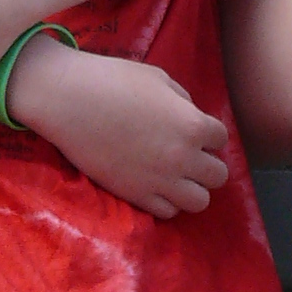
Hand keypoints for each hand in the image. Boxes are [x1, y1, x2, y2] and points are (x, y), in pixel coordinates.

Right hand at [2, 41, 228, 219]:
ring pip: (200, 201)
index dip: (208, 134)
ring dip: (192, 188)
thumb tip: (189, 114)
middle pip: (218, 176)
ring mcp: (160, 181)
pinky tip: (155, 186)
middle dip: (206, 164)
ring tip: (175, 176)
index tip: (192, 131)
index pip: (222, 138)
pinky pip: (168, 212)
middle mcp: (183, 158)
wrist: (69, 100)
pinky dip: (167, 201)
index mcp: (192, 125)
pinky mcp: (135, 195)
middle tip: (186, 155)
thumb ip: (182, 100)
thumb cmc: (113, 79)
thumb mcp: (158, 79)